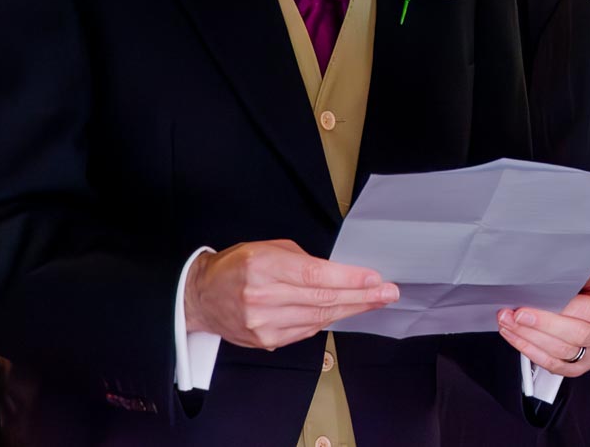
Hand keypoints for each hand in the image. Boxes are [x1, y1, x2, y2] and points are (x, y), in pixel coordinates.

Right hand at [183, 239, 398, 349]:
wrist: (201, 297)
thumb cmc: (237, 266)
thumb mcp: (268, 248)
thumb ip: (303, 261)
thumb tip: (339, 274)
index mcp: (262, 266)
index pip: (314, 275)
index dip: (349, 279)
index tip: (374, 278)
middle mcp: (262, 297)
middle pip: (322, 300)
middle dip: (361, 296)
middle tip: (387, 292)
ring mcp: (263, 324)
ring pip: (319, 318)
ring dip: (351, 309)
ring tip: (375, 301)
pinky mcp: (266, 341)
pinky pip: (307, 330)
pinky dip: (329, 319)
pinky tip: (346, 311)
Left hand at [496, 273, 589, 376]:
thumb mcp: (589, 279)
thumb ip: (569, 285)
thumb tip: (536, 286)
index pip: (589, 311)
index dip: (558, 311)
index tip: (531, 307)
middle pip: (575, 335)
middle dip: (539, 326)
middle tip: (514, 316)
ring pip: (563, 352)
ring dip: (530, 339)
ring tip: (510, 325)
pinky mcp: (584, 366)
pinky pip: (556, 366)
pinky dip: (534, 354)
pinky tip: (519, 341)